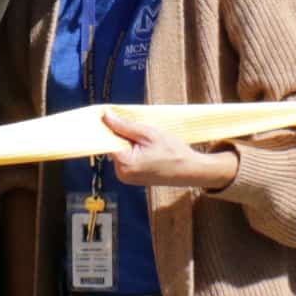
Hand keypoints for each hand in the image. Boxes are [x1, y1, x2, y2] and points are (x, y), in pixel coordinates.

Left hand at [101, 109, 235, 192]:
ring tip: (147, 142)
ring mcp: (127, 178)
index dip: (109, 128)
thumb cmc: (173, 152)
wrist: (190, 170)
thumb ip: (124, 126)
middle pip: (113, 147)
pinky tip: (147, 149)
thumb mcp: (148, 133)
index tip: (111, 117)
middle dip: (122, 136)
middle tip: (141, 131)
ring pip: (120, 152)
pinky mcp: (132, 178)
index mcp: (125, 164)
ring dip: (129, 143)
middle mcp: (122, 174)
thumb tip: (105, 116)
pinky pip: (126, 159)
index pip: (106, 141)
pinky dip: (133, 151)